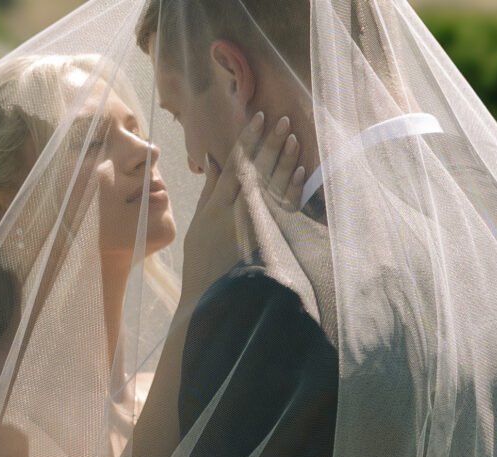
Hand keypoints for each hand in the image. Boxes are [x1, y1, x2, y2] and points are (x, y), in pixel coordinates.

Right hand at [180, 112, 304, 308]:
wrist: (213, 299)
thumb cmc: (200, 262)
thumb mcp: (196, 226)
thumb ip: (207, 193)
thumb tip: (213, 161)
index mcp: (216, 208)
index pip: (235, 165)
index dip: (248, 140)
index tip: (257, 117)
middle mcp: (237, 214)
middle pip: (256, 171)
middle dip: (270, 143)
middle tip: (282, 118)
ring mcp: (254, 227)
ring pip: (272, 186)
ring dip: (283, 160)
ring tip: (293, 136)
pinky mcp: (268, 241)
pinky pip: (283, 211)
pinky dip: (292, 189)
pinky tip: (300, 170)